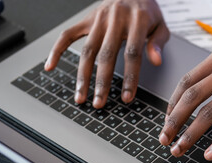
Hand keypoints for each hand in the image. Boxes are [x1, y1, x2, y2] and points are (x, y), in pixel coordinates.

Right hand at [44, 0, 168, 107]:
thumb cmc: (147, 10)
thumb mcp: (161, 25)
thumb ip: (158, 43)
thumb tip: (156, 61)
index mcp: (137, 20)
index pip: (132, 53)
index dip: (129, 77)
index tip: (127, 97)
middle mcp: (115, 19)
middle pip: (106, 55)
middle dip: (102, 82)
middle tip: (99, 103)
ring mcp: (98, 19)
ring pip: (87, 50)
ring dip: (82, 75)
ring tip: (80, 96)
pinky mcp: (86, 20)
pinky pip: (67, 35)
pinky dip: (57, 50)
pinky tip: (50, 66)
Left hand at [159, 43, 211, 160]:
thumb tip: (194, 94)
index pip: (186, 81)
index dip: (172, 103)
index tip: (167, 119)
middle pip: (191, 98)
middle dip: (173, 122)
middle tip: (164, 138)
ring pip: (208, 114)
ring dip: (190, 135)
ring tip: (180, 149)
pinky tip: (211, 153)